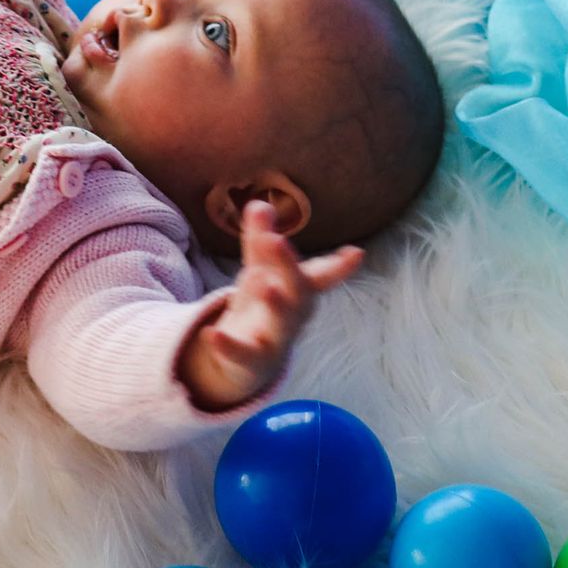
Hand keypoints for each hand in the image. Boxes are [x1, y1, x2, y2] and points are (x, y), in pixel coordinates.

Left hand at [177, 200, 363, 411]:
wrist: (249, 363)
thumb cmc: (265, 308)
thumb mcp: (261, 270)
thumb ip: (260, 239)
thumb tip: (259, 204)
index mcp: (299, 290)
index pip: (320, 274)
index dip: (339, 265)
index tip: (356, 254)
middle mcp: (294, 314)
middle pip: (299, 291)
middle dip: (289, 266)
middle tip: (278, 241)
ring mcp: (276, 339)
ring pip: (282, 324)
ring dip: (277, 304)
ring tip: (265, 284)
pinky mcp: (252, 361)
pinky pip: (243, 354)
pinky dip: (227, 345)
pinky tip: (211, 333)